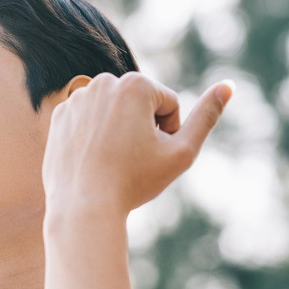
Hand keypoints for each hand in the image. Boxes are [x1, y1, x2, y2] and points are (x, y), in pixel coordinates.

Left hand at [42, 72, 232, 218]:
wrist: (83, 207)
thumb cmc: (135, 181)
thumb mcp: (181, 152)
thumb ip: (207, 117)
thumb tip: (229, 85)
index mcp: (135, 83)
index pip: (169, 105)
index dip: (168, 135)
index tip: (151, 156)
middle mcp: (103, 81)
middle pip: (141, 106)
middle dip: (143, 130)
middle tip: (130, 161)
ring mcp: (78, 97)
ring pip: (115, 114)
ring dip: (119, 133)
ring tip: (110, 161)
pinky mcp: (60, 115)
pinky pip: (90, 122)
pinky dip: (94, 139)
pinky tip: (91, 160)